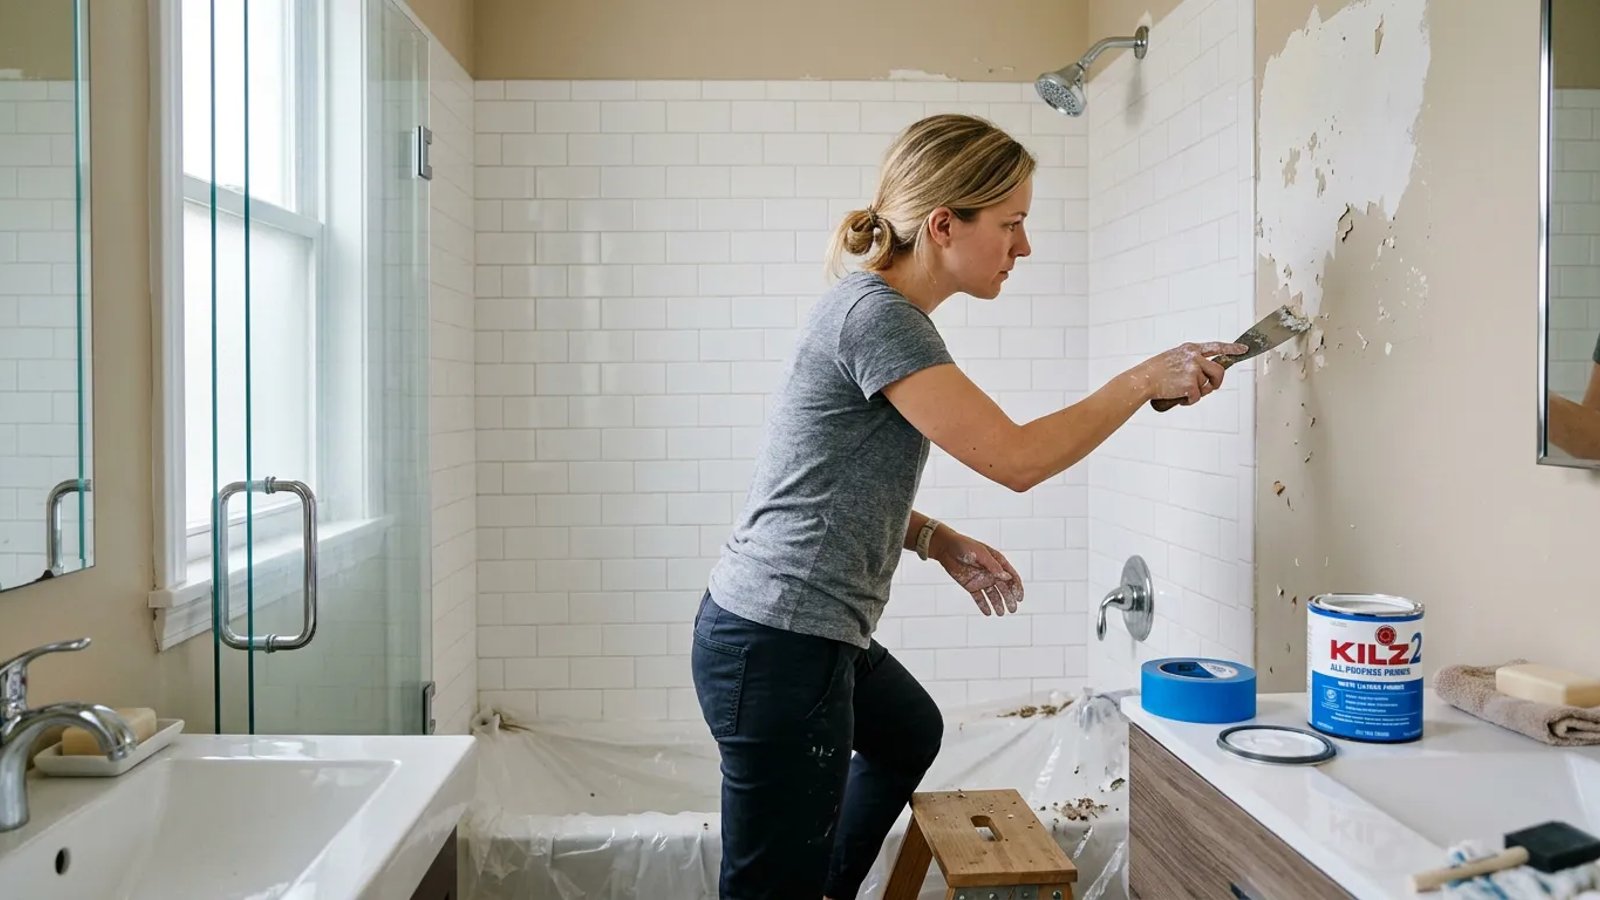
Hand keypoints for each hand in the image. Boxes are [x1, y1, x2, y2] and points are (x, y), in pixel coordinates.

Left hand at [930, 528, 1022, 615]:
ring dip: (998, 604)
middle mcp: (991, 572)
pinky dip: (983, 605)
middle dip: (1009, 599)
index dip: (1017, 587)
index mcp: (997, 562)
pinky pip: (979, 598)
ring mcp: (982, 580)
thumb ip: (992, 566)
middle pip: (1004, 588)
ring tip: (1000, 614)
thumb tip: (1007, 577)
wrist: (945, 548)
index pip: (1011, 576)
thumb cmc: (964, 545)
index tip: (1019, 598)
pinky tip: (988, 613)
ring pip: (993, 595)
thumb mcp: (980, 553)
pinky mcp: (971, 586)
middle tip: (1012, 610)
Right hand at [1134, 342, 1248, 405]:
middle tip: (1210, 388)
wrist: (1144, 380)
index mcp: (1190, 349)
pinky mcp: (1190, 384)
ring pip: (1207, 386)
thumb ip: (1190, 361)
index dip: (1231, 349)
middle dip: (1217, 381)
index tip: (1243, 349)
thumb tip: (1205, 375)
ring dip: (1197, 392)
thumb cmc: (1155, 371)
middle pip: (1219, 370)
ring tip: (1181, 391)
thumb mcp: (1174, 358)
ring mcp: (1193, 370)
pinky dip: (1189, 401)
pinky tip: (1179, 397)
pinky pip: (1198, 397)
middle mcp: (1194, 357)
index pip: (1216, 347)